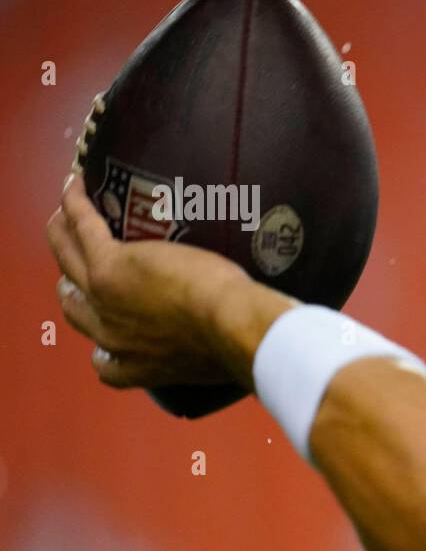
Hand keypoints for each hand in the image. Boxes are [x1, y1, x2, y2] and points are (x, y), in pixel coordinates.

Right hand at [46, 173, 254, 388]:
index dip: (102, 332)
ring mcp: (104, 297)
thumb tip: (226, 343)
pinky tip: (76, 183)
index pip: (103, 357)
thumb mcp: (210, 361)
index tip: (109, 316)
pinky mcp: (111, 265)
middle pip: (74, 303)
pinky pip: (82, 227)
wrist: (231, 328)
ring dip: (62, 235)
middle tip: (81, 257)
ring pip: (67, 259)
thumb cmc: (237, 343)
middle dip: (72, 281)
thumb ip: (201, 353)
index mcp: (135, 368)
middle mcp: (109, 336)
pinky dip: (75, 204)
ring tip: (67, 216)